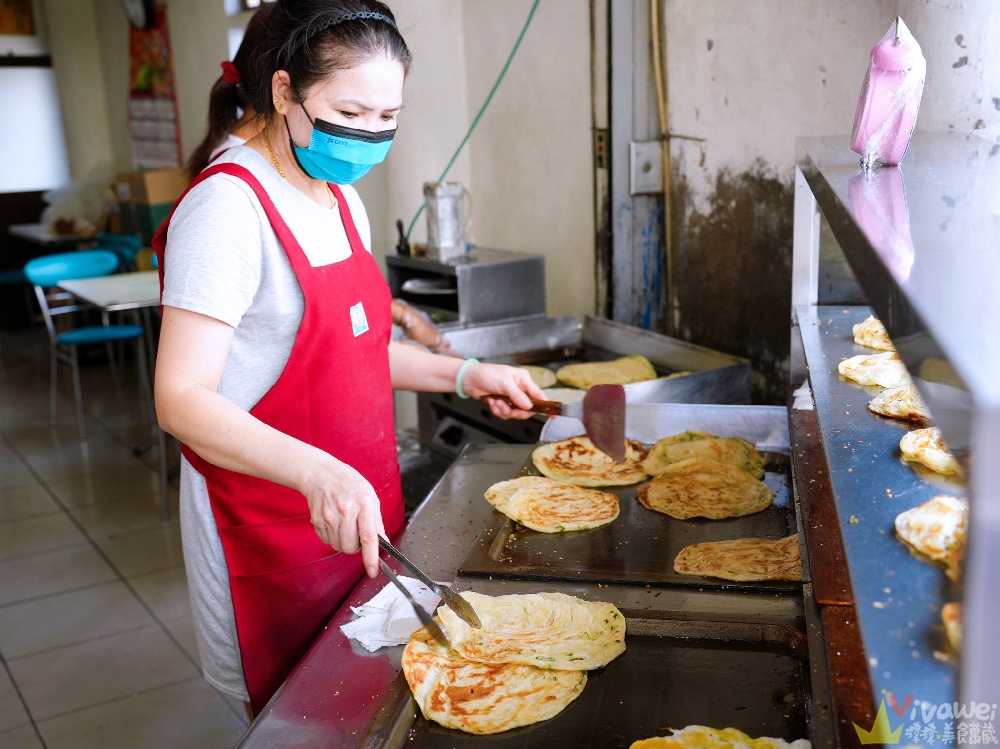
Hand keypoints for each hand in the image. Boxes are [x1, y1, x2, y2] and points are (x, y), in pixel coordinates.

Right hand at [298, 456, 385, 576]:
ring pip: (338, 546)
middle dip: (355, 546)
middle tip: (356, 531)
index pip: (369, 537)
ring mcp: (329, 516)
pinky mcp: (317, 520)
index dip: (371, 557)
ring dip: (344, 541)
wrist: (321, 474)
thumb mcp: (370, 497)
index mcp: (363, 504)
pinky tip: (334, 522)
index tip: (373, 571)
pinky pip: (327, 540)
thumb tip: (384, 543)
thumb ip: (377, 522)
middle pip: (350, 547)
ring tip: (345, 523)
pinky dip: (332, 536)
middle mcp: (345, 511)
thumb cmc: (349, 483)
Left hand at [460, 362, 545, 419]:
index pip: (539, 395)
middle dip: (516, 411)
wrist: (470, 379)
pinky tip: (492, 402)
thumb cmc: (487, 374)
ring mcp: (511, 397)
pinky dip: (498, 410)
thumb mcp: (504, 383)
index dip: (546, 406)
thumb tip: (529, 406)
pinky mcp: (503, 403)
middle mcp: (519, 389)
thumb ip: (518, 395)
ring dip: (504, 410)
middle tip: (509, 409)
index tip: (553, 415)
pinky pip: (505, 414)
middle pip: (527, 408)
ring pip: (515, 413)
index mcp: (524, 380)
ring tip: (496, 402)